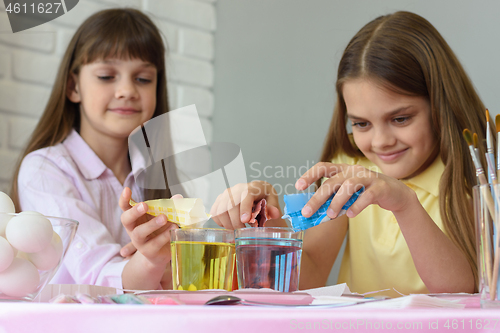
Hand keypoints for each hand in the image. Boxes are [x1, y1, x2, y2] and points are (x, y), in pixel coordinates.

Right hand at [119, 188, 181, 265]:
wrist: (163, 253)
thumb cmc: (161, 230)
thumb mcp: (164, 216)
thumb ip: (169, 207)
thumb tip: (178, 197)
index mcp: (136, 218)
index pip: (125, 207)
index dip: (124, 199)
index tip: (127, 189)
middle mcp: (133, 229)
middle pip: (126, 220)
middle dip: (134, 212)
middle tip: (144, 205)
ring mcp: (139, 242)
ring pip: (139, 233)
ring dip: (151, 224)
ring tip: (164, 218)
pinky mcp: (149, 252)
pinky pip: (154, 244)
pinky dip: (164, 236)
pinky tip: (172, 230)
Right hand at [210, 181, 280, 229]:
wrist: (256, 193)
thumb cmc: (264, 197)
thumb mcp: (272, 200)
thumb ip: (273, 207)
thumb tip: (274, 213)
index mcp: (253, 187)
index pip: (246, 195)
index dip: (244, 208)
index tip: (245, 221)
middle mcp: (237, 188)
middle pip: (231, 205)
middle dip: (236, 221)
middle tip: (242, 230)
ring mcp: (226, 194)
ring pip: (220, 210)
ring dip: (228, 223)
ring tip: (236, 229)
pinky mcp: (219, 200)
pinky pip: (215, 213)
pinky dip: (220, 222)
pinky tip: (229, 225)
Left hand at [295, 163, 414, 218]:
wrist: (396, 194)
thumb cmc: (367, 194)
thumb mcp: (348, 194)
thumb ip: (333, 199)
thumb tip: (314, 213)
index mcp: (343, 170)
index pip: (323, 167)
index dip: (310, 175)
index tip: (298, 186)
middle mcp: (354, 170)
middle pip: (332, 181)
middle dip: (318, 197)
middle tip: (307, 212)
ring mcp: (368, 177)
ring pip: (348, 186)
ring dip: (337, 202)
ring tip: (330, 215)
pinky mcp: (380, 187)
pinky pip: (366, 196)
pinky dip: (357, 206)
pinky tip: (350, 215)